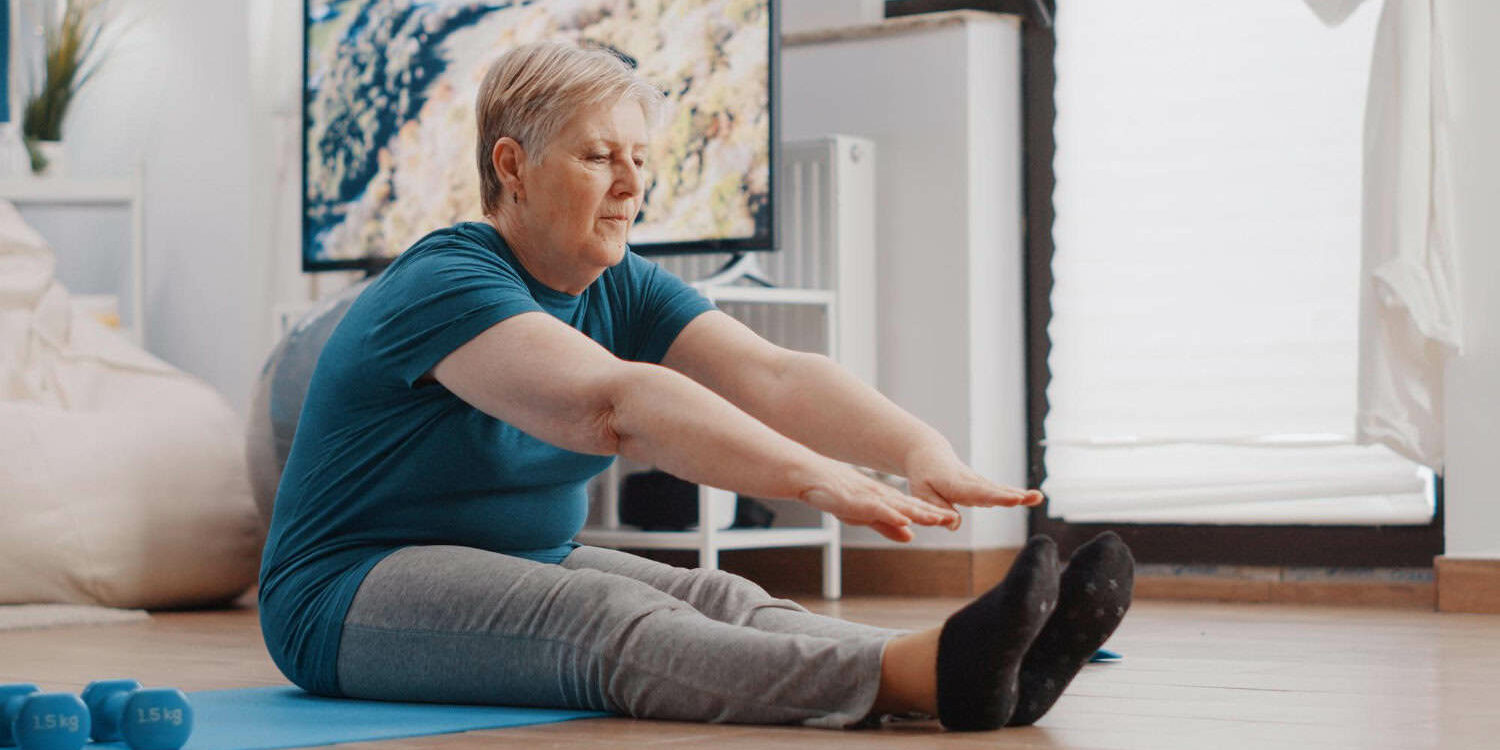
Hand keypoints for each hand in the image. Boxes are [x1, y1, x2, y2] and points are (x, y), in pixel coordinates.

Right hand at [798, 461, 961, 542]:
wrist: (808, 476)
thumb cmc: (834, 494)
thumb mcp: (864, 515)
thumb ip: (887, 525)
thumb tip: (910, 536)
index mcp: (884, 498)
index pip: (912, 507)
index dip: (931, 513)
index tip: (951, 518)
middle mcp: (879, 495)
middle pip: (909, 505)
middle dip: (931, 512)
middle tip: (952, 519)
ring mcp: (866, 496)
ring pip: (896, 506)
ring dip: (916, 513)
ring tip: (935, 519)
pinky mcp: (853, 499)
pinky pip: (874, 508)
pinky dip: (890, 514)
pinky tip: (903, 520)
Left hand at [903, 445, 1043, 530]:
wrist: (929, 455)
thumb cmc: (923, 476)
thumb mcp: (921, 493)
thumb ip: (938, 508)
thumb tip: (954, 526)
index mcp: (954, 483)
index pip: (977, 492)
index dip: (996, 496)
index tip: (1013, 499)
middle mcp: (970, 481)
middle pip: (994, 490)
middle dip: (1013, 495)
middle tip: (1033, 497)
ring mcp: (978, 482)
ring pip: (1000, 489)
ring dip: (1020, 494)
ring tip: (1038, 497)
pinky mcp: (983, 485)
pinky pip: (1000, 490)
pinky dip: (1016, 494)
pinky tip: (1032, 498)